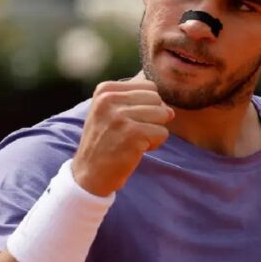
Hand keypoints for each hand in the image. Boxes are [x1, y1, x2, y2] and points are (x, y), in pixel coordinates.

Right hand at [71, 78, 173, 196]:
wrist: (90, 174)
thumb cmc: (105, 142)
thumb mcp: (110, 112)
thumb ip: (138, 102)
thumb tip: (170, 110)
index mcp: (105, 90)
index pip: (148, 86)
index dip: (146, 106)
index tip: (128, 121)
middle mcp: (110, 99)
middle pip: (156, 99)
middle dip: (152, 118)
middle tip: (133, 133)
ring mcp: (121, 116)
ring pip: (162, 114)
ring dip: (154, 131)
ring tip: (134, 141)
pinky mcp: (133, 134)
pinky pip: (162, 132)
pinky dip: (154, 144)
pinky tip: (136, 150)